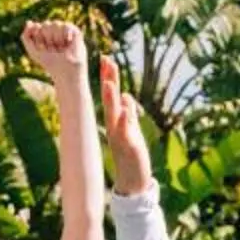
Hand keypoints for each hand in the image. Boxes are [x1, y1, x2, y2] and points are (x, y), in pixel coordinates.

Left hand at [22, 17, 87, 85]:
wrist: (65, 71)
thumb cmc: (50, 63)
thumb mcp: (33, 51)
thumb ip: (26, 37)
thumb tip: (29, 22)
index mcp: (43, 35)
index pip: (37, 27)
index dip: (38, 37)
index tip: (42, 48)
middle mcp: (54, 31)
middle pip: (46, 24)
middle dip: (47, 38)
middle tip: (53, 49)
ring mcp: (64, 31)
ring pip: (56, 24)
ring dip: (56, 38)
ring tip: (61, 47)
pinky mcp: (75, 32)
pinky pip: (67, 25)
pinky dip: (66, 35)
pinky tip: (67, 42)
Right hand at [98, 56, 153, 196]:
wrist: (133, 181)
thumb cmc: (132, 155)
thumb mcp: (131, 130)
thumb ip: (129, 114)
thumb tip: (127, 96)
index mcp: (116, 121)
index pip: (111, 95)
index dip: (108, 77)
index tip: (106, 58)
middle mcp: (115, 126)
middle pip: (110, 100)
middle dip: (108, 80)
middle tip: (106, 61)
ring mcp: (120, 136)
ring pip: (114, 114)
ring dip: (112, 99)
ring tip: (111, 83)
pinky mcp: (128, 147)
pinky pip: (125, 132)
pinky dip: (125, 121)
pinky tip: (125, 109)